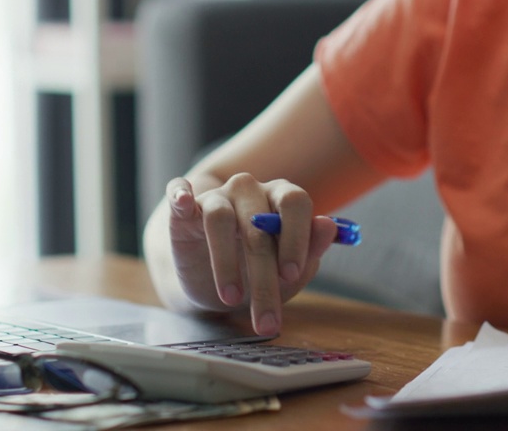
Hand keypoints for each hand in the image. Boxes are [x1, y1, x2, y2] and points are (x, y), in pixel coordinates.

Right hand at [164, 174, 338, 335]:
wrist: (215, 283)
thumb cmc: (260, 271)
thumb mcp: (290, 270)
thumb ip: (311, 249)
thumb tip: (328, 226)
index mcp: (281, 198)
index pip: (295, 201)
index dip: (295, 237)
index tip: (291, 274)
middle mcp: (250, 190)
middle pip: (258, 223)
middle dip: (264, 276)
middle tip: (266, 317)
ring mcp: (215, 196)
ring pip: (220, 217)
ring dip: (225, 260)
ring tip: (232, 297)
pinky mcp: (183, 210)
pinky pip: (179, 191)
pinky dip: (180, 194)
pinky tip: (184, 201)